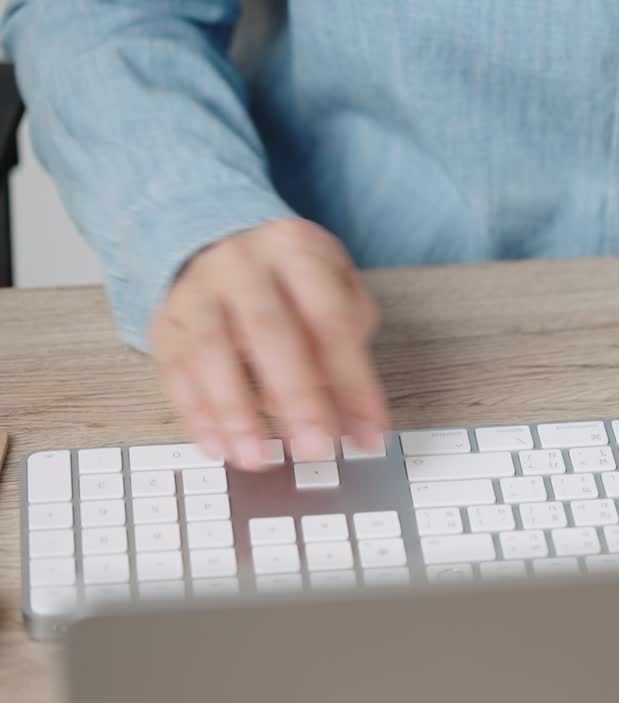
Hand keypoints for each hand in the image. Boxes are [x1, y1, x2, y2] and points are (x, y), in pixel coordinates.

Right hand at [149, 218, 387, 469]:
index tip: (368, 432)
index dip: (352, 380)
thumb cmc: (290, 280)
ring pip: (210, 351)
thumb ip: (349, 350)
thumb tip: (357, 422)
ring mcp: (197, 292)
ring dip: (236, 413)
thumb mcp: (335, 290)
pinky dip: (196, 415)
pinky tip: (218, 447)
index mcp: (296, 249)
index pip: (330, 318)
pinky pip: (175, 372)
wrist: (217, 243)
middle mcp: (242, 264)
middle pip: (269, 331)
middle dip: (296, 398)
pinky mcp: (166, 324)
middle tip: (316, 449)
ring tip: (259, 458)